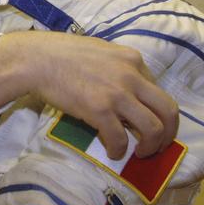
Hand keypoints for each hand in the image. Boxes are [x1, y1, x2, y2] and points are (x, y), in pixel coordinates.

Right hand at [0, 31, 178, 158]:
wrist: (35, 59)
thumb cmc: (60, 52)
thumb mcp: (99, 51)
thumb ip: (116, 66)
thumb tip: (122, 87)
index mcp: (132, 59)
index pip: (158, 89)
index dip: (155, 110)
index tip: (147, 120)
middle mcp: (131, 76)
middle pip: (168, 110)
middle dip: (168, 133)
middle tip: (158, 144)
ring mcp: (117, 94)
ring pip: (153, 128)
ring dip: (151, 146)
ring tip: (141, 153)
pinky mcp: (99, 110)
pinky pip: (120, 138)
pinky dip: (119, 150)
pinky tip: (113, 152)